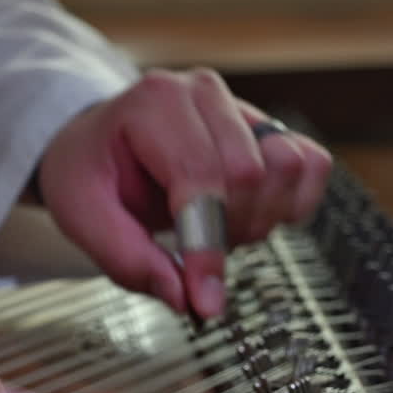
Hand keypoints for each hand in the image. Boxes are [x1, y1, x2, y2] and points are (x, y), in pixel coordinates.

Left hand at [38, 68, 332, 317]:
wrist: (97, 144)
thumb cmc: (88, 171)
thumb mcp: (81, 215)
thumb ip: (127, 259)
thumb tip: (184, 298)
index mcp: (153, 102)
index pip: (200, 176)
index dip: (207, 245)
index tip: (205, 300)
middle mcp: (202, 93)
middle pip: (251, 174)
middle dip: (228, 231)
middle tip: (192, 251)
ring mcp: (240, 106)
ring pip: (288, 167)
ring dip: (259, 218)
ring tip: (216, 229)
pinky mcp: (268, 127)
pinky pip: (311, 164)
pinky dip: (289, 204)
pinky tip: (248, 217)